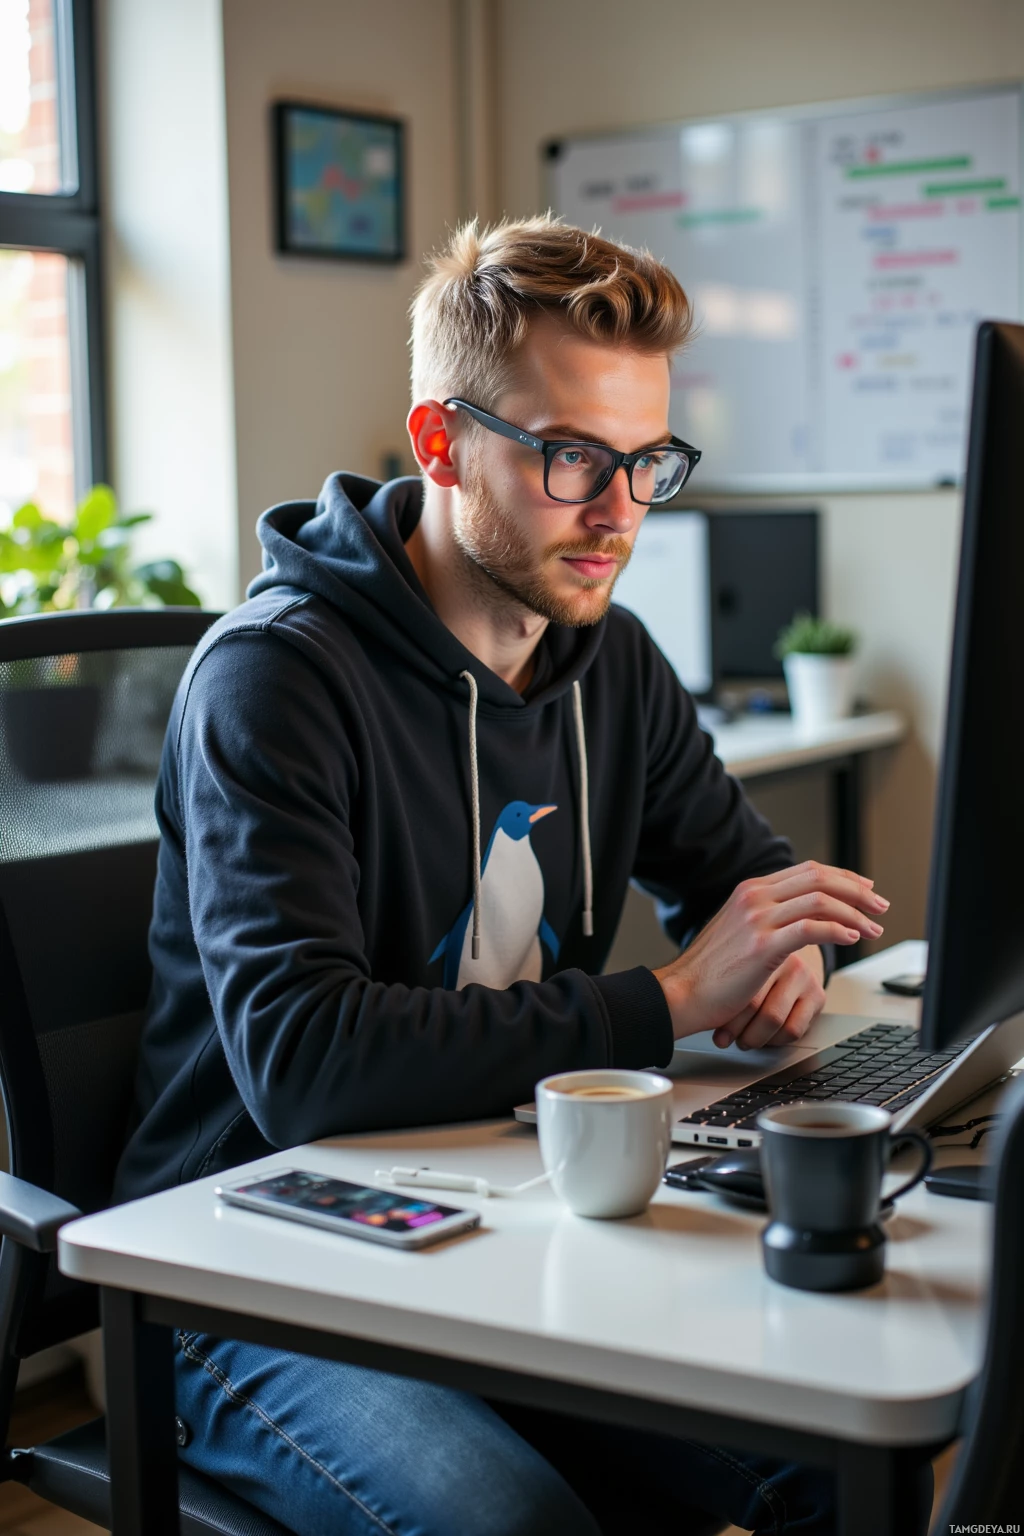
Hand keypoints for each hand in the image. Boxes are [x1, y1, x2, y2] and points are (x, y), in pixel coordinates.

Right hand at [653, 861, 887, 1042]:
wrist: (681, 992)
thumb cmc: (710, 971)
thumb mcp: (737, 930)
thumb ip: (765, 917)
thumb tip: (799, 918)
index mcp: (751, 890)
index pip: (808, 870)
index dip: (844, 878)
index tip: (866, 890)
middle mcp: (755, 897)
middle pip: (819, 878)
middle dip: (857, 891)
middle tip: (879, 907)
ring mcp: (758, 919)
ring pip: (820, 900)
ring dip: (855, 913)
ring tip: (872, 928)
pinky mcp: (762, 945)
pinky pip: (811, 928)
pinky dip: (837, 930)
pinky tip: (850, 938)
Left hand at [710, 945, 824, 1050]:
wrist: (784, 953)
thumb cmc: (748, 968)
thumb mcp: (733, 968)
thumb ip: (719, 986)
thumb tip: (700, 1021)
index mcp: (759, 947)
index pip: (739, 992)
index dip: (726, 1019)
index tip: (717, 1033)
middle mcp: (786, 960)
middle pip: (754, 1006)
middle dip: (737, 1030)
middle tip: (726, 1038)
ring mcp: (804, 976)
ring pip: (775, 1021)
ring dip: (755, 1038)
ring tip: (744, 1038)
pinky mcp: (818, 995)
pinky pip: (794, 1030)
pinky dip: (776, 1040)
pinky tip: (767, 1036)